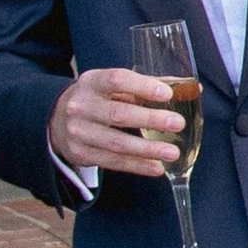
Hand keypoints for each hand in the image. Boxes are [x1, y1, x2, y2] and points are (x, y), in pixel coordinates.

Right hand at [49, 66, 188, 177]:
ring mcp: (79, 132)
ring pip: (116, 142)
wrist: (56, 121)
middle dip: (150, 119)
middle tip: (177, 123)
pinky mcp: (81, 154)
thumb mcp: (111, 87)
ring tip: (172, 152)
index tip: (167, 94)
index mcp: (91, 82)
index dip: (142, 87)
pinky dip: (137, 166)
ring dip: (147, 149)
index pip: (117, 80)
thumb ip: (147, 86)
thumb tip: (191, 88)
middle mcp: (81, 106)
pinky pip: (113, 162)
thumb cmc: (97, 100)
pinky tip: (157, 167)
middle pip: (118, 114)